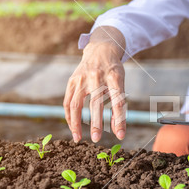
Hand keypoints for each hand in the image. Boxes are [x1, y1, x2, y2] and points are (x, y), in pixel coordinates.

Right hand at [63, 27, 126, 142]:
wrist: (101, 49)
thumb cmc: (113, 71)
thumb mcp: (121, 83)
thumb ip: (120, 105)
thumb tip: (118, 131)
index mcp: (114, 76)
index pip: (117, 100)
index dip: (119, 119)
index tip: (120, 135)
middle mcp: (96, 76)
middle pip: (95, 103)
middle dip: (96, 123)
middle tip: (97, 139)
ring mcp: (81, 78)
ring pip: (76, 104)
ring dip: (76, 123)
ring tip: (78, 138)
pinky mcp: (72, 80)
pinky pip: (67, 102)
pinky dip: (69, 116)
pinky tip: (73, 127)